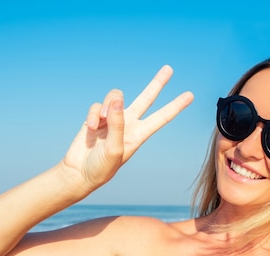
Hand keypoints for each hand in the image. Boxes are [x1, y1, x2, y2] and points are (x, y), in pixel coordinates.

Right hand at [61, 65, 193, 190]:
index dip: (175, 106)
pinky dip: (93, 115)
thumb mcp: (114, 148)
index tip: (190, 95)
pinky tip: (90, 128)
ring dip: (108, 106)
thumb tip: (118, 99)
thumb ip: (117, 124)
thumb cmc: (101, 167)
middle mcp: (128, 124)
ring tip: (101, 121)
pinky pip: (97, 106)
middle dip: (157, 83)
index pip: (161, 117)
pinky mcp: (96, 117)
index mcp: (139, 134)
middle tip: (169, 69)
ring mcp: (112, 119)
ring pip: (116, 97)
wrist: (79, 172)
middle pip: (146, 98)